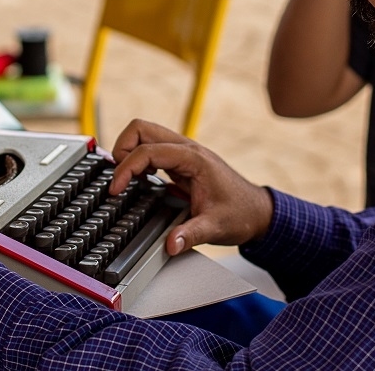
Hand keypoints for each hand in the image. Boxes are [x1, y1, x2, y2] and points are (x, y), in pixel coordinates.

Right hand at [109, 119, 273, 255]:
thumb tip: (170, 244)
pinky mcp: (181, 160)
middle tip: (120, 178)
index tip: (117, 189)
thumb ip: (190, 235)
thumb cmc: (240, 214)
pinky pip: (152, 148)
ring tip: (127, 180)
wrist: (257, 211)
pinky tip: (141, 180)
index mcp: (193, 159)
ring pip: (144, 134)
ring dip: (129, 152)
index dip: (126, 168)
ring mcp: (183, 152)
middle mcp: (187, 149)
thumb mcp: (215, 227)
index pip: (147, 150)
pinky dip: (139, 160)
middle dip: (122, 149)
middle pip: (141, 129)